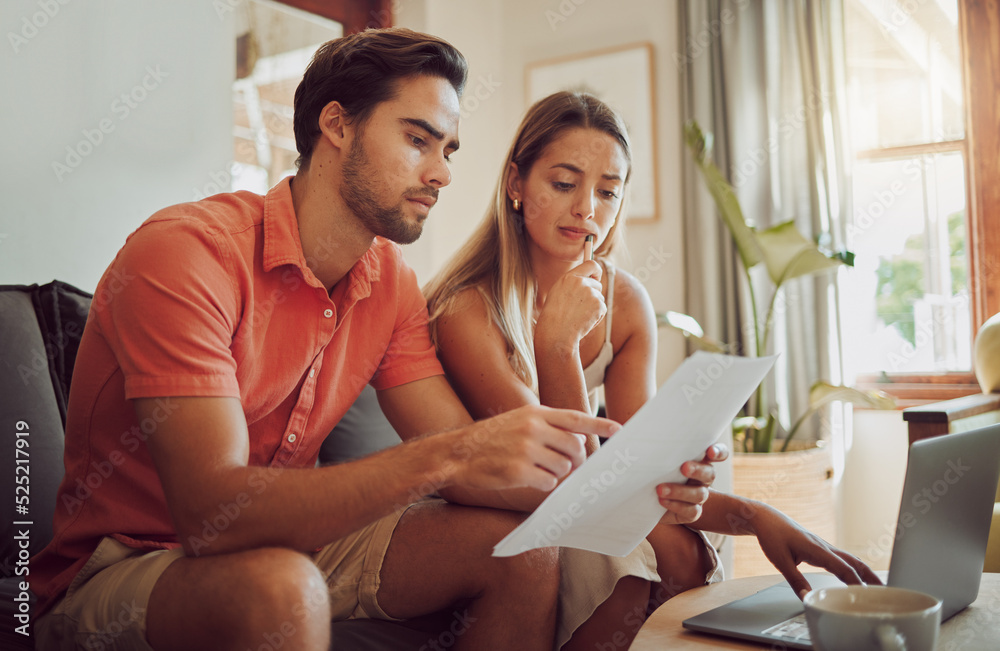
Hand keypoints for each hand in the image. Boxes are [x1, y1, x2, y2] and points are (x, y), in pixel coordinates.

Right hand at [447, 405, 619, 491]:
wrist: (458, 453)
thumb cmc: (491, 438)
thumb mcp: (519, 420)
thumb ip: (548, 426)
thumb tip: (577, 442)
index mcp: (535, 413)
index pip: (575, 418)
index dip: (599, 425)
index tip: (619, 430)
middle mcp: (533, 428)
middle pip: (574, 448)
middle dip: (575, 460)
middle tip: (566, 465)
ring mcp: (526, 450)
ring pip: (563, 468)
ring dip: (557, 474)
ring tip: (538, 469)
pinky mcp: (518, 472)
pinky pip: (548, 483)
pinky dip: (543, 484)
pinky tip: (528, 478)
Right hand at [535, 260, 605, 349]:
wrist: (557, 333)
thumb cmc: (555, 316)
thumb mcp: (558, 293)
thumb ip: (572, 283)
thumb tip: (588, 279)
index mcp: (569, 277)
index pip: (591, 264)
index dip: (596, 270)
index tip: (596, 276)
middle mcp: (581, 283)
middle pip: (597, 284)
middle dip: (593, 294)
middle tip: (580, 307)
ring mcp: (591, 293)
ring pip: (599, 297)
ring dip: (593, 306)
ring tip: (578, 315)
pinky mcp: (599, 305)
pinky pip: (602, 309)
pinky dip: (596, 316)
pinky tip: (584, 321)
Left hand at [656, 444, 727, 525]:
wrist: (645, 497)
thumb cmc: (653, 471)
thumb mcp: (657, 459)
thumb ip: (662, 451)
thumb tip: (649, 444)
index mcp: (698, 460)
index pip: (718, 453)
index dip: (718, 452)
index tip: (710, 451)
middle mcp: (702, 478)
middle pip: (710, 474)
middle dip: (698, 470)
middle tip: (684, 468)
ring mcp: (698, 495)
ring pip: (700, 494)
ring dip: (680, 491)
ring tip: (661, 489)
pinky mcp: (691, 512)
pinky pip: (692, 511)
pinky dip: (677, 505)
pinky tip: (662, 501)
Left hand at [752, 506, 881, 597]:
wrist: (766, 518)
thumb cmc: (772, 535)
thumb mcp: (780, 561)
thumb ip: (795, 580)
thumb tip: (808, 598)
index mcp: (817, 549)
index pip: (843, 568)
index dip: (856, 583)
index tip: (867, 596)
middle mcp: (825, 547)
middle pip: (854, 562)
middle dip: (871, 577)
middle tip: (886, 592)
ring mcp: (824, 546)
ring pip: (850, 559)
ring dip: (865, 572)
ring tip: (878, 588)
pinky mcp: (821, 548)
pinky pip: (842, 559)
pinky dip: (853, 569)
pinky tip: (855, 577)